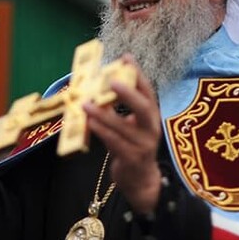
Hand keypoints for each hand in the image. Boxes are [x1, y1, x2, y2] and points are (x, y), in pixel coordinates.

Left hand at [83, 54, 161, 213]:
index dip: (138, 75)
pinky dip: (102, 132)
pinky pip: (115, 143)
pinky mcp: (132, 159)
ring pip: (124, 127)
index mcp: (151, 117)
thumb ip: (117, 110)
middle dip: (129, 93)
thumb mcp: (129, 126)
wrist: (141, 182)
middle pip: (145, 109)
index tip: (126, 58)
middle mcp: (151, 129)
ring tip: (87, 103)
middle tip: (112, 80)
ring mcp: (143, 146)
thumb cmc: (131, 147)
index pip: (148, 92)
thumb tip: (96, 88)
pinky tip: (89, 122)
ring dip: (104, 114)